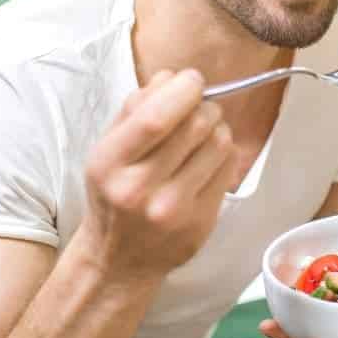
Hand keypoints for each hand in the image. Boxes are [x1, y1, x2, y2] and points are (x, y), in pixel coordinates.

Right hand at [75, 69, 236, 282]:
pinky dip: (224, 153)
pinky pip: (229, 168)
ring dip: (217, 127)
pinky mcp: (201, 222)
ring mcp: (174, 209)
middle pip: (195, 126)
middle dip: (204, 105)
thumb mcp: (108, 149)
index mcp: (109, 163)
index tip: (191, 80)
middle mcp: (140, 189)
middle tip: (198, 108)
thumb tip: (171, 77)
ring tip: (202, 135)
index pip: (155, 118)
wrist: (119, 260)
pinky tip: (207, 159)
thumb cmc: (113, 194)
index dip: (182, 90)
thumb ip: (134, 109)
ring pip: (219, 143)